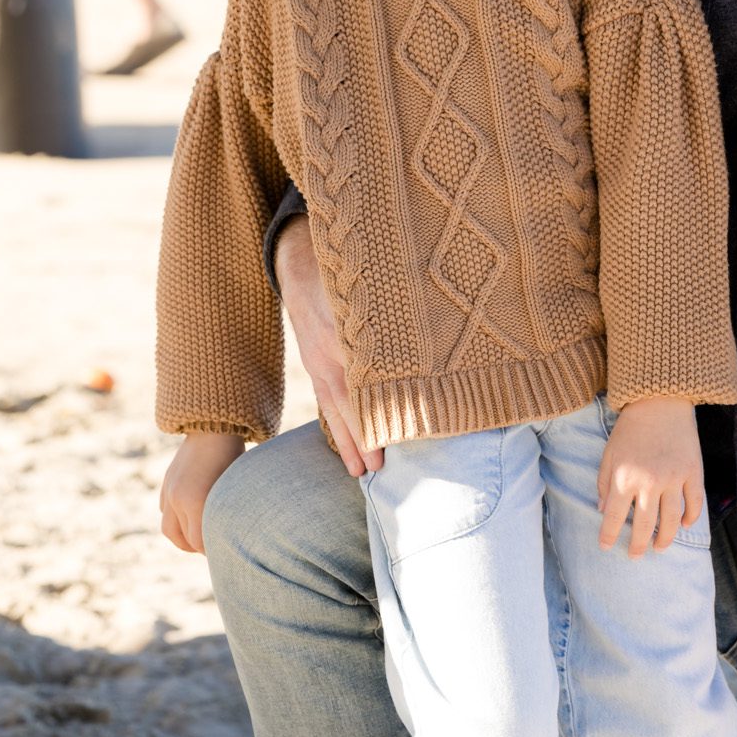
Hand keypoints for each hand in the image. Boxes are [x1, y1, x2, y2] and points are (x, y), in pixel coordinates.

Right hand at [160, 433, 244, 552]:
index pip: (198, 543)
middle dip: (197, 548)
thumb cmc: (235, 457)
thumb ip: (228, 514)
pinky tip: (191, 517)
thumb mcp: (235, 488)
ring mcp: (169, 489)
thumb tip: (232, 536)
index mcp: (196, 501)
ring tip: (200, 538)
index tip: (226, 551)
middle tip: (214, 549)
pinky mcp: (167, 481)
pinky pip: (165, 510)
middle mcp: (177, 497)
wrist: (214, 425)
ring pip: (168, 528)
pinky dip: (176, 519)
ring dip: (183, 537)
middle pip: (182, 540)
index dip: (212, 551)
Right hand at [275, 215, 383, 475]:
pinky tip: (348, 448)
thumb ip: (396, 312)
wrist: (303, 264)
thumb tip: (434, 337)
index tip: (392, 434)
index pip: (363, 377)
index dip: (375, 407)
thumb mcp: (374, 284)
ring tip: (360, 472)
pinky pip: (326, 401)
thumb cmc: (350, 273)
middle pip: (347, 401)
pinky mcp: (314, 365)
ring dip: (348, 440)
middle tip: (377, 469)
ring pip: (335, 407)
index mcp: (348, 331)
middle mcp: (330, 350)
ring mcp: (318, 361)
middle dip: (362, 435)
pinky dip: (338, 425)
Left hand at [597, 397, 704, 557]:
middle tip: (635, 556)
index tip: (606, 547)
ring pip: (671, 521)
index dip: (608, 536)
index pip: (613, 518)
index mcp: (624, 478)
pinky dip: (691, 517)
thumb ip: (603, 483)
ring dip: (665, 539)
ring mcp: (673, 479)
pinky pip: (694, 503)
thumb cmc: (630, 429)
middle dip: (637, 545)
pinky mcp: (692, 472)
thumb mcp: (609, 454)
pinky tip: (684, 525)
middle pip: (643, 526)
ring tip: (659, 547)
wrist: (659, 402)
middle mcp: (649, 483)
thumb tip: (602, 510)